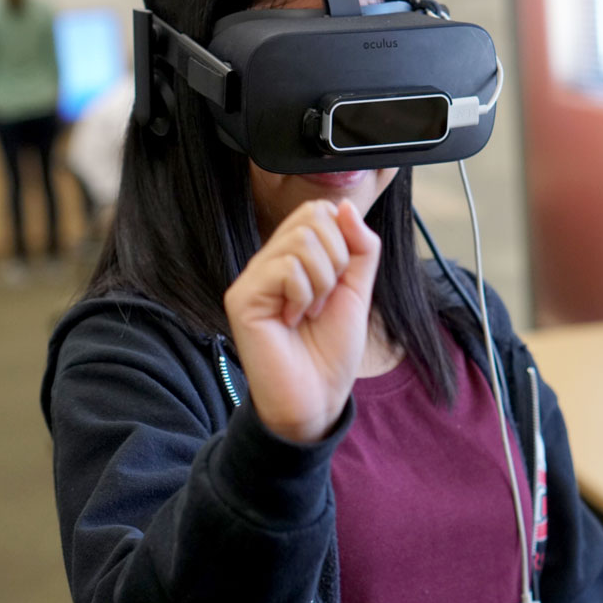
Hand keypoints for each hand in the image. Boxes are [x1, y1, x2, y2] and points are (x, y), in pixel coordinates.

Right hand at [224, 199, 380, 442]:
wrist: (317, 398)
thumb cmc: (331, 350)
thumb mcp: (357, 290)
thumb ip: (360, 247)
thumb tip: (345, 205)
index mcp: (293, 257)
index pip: (318, 210)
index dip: (343, 238)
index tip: (340, 279)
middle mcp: (268, 261)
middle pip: (312, 216)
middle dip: (337, 259)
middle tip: (325, 299)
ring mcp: (252, 278)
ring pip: (301, 241)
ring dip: (322, 282)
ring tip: (310, 312)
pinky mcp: (242, 298)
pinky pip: (285, 268)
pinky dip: (303, 295)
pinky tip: (293, 320)